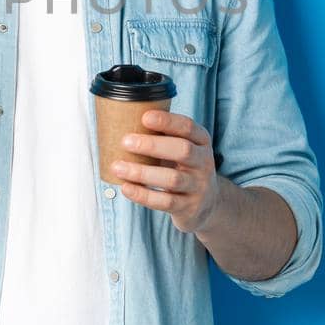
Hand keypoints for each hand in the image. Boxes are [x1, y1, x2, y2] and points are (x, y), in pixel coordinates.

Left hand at [111, 109, 222, 234]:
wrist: (207, 204)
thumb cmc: (183, 167)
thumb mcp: (181, 148)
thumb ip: (162, 137)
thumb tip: (123, 122)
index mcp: (201, 142)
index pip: (188, 127)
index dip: (168, 121)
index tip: (145, 117)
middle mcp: (204, 162)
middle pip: (182, 150)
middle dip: (152, 145)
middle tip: (125, 141)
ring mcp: (199, 187)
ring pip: (172, 178)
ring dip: (142, 172)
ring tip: (118, 167)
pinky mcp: (189, 208)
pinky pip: (165, 202)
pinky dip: (143, 195)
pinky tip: (126, 188)